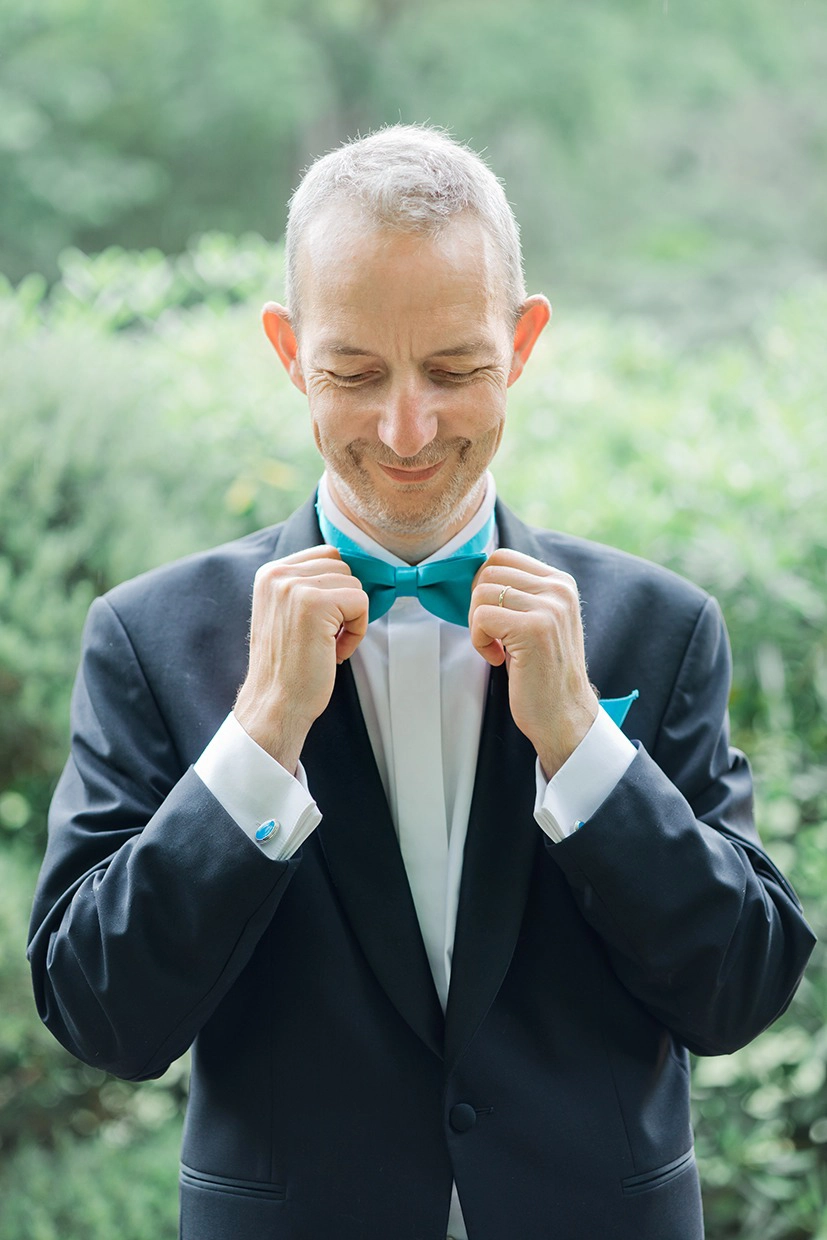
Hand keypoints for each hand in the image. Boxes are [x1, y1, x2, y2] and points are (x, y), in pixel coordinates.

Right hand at [234, 546, 368, 771]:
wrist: (276, 702)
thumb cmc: (289, 665)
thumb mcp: (288, 612)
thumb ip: (309, 586)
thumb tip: (352, 569)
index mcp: (270, 573)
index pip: (327, 555)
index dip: (338, 588)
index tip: (325, 620)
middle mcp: (278, 574)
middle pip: (343, 568)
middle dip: (345, 604)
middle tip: (325, 638)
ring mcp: (294, 586)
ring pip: (355, 585)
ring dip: (351, 619)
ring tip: (328, 645)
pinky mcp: (315, 603)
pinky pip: (361, 602)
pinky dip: (357, 631)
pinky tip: (335, 651)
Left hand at [469, 550, 598, 776]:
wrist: (564, 714)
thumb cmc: (544, 672)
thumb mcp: (540, 620)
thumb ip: (519, 593)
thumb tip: (476, 574)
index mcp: (561, 582)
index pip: (502, 557)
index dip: (484, 586)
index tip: (494, 617)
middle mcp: (559, 590)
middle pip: (487, 572)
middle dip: (478, 605)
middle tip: (493, 635)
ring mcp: (549, 608)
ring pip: (480, 594)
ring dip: (478, 625)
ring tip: (498, 648)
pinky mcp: (533, 629)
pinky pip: (481, 618)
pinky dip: (479, 641)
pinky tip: (499, 659)